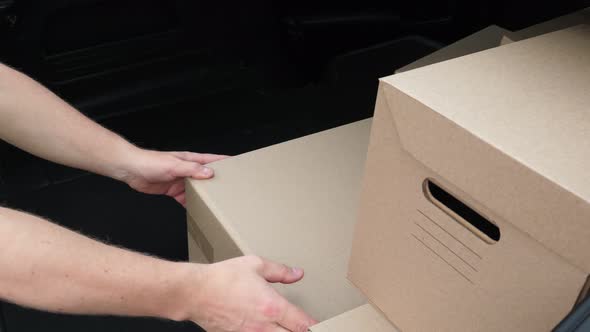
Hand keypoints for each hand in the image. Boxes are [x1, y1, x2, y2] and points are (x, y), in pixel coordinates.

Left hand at [122, 149, 227, 204]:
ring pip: (197, 189)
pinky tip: (196, 210)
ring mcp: (180, 181)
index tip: (237, 166)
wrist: (131, 170)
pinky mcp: (173, 190)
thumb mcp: (174, 165)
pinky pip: (185, 199)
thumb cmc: (150, 162)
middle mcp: (187, 170)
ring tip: (216, 203)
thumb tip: (209, 173)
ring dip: (204, 195)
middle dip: (217, 182)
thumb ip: (192, 169)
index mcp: (190, 160)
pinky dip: (191, 204)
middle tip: (229, 190)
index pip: (212, 160)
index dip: (224, 162)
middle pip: (206, 176)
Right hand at [189, 256, 316, 331]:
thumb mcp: (255, 265)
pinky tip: (269, 330)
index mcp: (272, 306)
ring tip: (288, 328)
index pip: (303, 324)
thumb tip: (297, 274)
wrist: (195, 292)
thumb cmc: (222, 278)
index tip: (321, 325)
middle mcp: (263, 325)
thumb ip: (280, 271)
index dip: (316, 326)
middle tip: (305, 326)